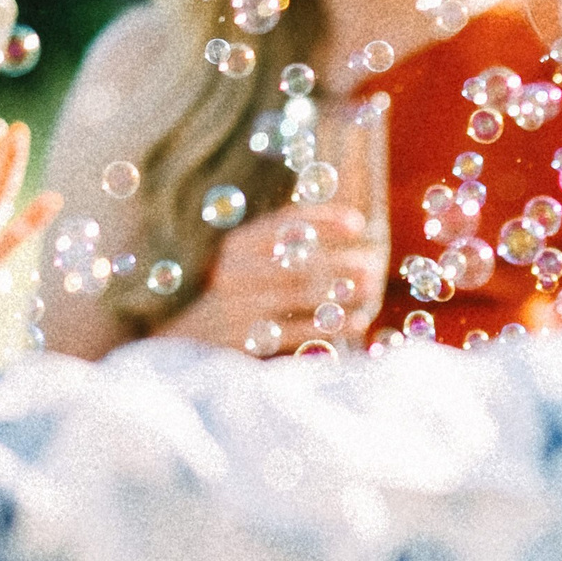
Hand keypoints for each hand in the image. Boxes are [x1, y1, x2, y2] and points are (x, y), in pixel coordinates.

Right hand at [155, 204, 388, 354]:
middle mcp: (234, 272)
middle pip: (298, 261)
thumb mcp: (249, 261)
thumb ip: (286, 241)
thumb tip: (349, 222)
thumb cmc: (236, 294)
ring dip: (341, 290)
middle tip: (372, 264)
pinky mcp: (246, 340)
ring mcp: (239, 306)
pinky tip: (357, 320)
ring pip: (301, 294)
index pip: (284, 223)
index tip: (358, 223)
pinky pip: (298, 331)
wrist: (189, 340)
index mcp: (237, 245)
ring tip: (370, 288)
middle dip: (341, 261)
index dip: (324, 220)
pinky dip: (332, 325)